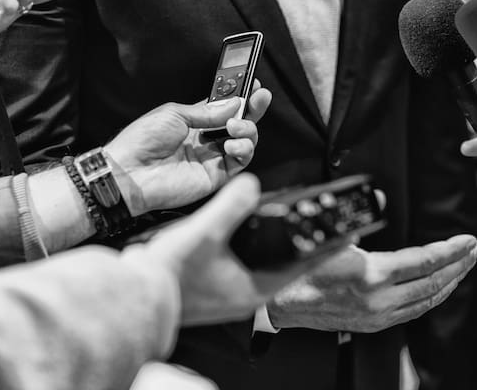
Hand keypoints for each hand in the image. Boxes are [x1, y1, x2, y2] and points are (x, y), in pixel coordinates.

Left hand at [104, 81, 271, 215]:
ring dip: (247, 130)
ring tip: (235, 126)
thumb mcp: (175, 113)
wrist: (130, 172)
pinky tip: (233, 144)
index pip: (224, 107)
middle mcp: (205, 139)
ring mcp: (211, 158)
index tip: (254, 84)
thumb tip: (235, 103)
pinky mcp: (215, 176)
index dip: (240, 96)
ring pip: (244, 142)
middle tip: (261, 97)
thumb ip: (208, 111)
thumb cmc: (142, 140)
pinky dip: (243, 150)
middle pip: (239, 122)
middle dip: (253, 109)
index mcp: (194, 121)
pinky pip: (239, 162)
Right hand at [139, 174, 348, 324]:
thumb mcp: (203, 233)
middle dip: (299, 243)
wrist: (133, 293)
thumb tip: (252, 184)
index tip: (342, 230)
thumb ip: (231, 206)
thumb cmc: (168, 273)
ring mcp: (230, 290)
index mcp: (252, 289)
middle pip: (285, 264)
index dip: (322, 248)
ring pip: (264, 263)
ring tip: (287, 220)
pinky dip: (252, 246)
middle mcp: (245, 293)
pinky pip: (244, 262)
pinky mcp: (215, 284)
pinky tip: (249, 231)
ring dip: (275, 243)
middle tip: (316, 220)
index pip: (300, 267)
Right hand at [267, 235, 476, 332]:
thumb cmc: (299, 270)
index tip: (466, 241)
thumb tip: (377, 201)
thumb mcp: (328, 238)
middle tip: (472, 250)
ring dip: (449, 282)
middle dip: (458, 265)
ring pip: (427, 301)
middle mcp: (379, 299)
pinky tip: (435, 289)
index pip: (423, 261)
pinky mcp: (373, 323)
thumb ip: (357, 222)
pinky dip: (431, 297)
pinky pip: (414, 311)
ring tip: (462, 268)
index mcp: (369, 275)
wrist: (282, 302)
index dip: (449, 250)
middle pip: (433, 283)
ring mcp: (378, 315)